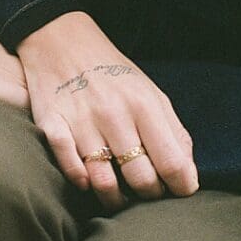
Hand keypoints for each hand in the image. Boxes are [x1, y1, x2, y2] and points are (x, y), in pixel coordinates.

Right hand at [16, 13, 197, 204]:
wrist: (62, 41)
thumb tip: (187, 175)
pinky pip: (69, 167)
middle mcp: (114, 114)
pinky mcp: (52, 124)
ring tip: (120, 197)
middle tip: (147, 192)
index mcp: (144, 105)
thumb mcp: (151, 95)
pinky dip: (80, 180)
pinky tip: (88, 181)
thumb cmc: (114, 75)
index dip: (180, 187)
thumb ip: (173, 133)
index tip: (178, 191)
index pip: (172, 163)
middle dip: (149, 195)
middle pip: (140, 178)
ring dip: (115, 199)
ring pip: (104, 181)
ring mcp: (81, 120)